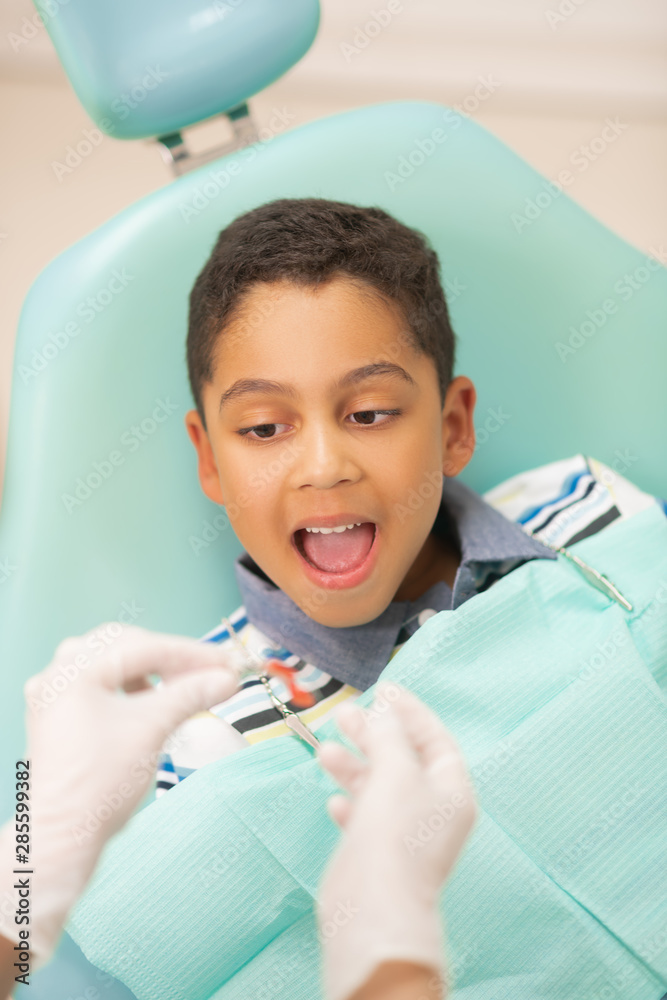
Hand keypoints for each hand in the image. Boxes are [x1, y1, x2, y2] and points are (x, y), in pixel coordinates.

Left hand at [0, 623, 240, 966]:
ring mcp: (55, 694)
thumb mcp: (152, 729)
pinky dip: (131, 686)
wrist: (63, 837)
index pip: (144, 647)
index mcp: (74, 670)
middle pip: (125, 645)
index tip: (228, 664)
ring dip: (150, 669)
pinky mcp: (60, 715)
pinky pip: (102, 684)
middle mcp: (58, 674)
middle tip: (210, 671)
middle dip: (170, 657)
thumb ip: (191, 694)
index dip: (192, 654)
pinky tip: (152, 700)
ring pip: (112, 663)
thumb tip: (228, 678)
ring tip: (183, 686)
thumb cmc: (100, 783)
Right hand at [315, 682, 476, 999]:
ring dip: (354, 765)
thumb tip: (384, 711)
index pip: (435, 739)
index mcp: (452, 790)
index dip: (409, 712)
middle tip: (344, 714)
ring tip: (325, 749)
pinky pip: (365, 816)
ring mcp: (405, 833)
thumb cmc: (394, 834)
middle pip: (403, 759)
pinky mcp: (377, 852)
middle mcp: (433, 810)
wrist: (373, 907)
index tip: (383, 689)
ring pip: (379, 786)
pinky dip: (350, 802)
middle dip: (374, 734)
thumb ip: (390, 736)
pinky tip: (334, 799)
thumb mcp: (396, 771)